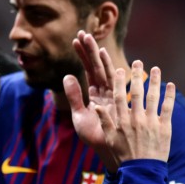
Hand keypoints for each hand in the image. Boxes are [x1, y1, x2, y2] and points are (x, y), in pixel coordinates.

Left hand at [63, 31, 117, 167]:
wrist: (108, 151)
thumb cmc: (95, 136)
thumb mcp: (79, 116)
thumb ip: (73, 96)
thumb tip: (67, 75)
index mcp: (94, 94)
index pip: (87, 70)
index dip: (82, 55)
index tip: (76, 40)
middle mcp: (104, 91)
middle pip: (96, 66)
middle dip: (90, 50)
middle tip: (83, 32)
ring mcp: (112, 95)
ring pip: (104, 71)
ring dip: (97, 56)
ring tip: (91, 40)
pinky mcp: (117, 102)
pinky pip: (113, 82)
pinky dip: (109, 68)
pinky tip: (105, 57)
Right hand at [94, 61, 173, 165]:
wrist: (142, 171)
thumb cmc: (123, 156)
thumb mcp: (109, 139)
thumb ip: (104, 121)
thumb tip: (96, 106)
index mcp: (122, 121)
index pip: (119, 96)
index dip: (119, 82)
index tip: (119, 69)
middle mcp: (136, 119)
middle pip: (137, 92)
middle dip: (137, 75)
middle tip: (138, 62)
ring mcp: (151, 122)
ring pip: (153, 97)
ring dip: (155, 81)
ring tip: (156, 68)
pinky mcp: (164, 128)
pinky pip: (168, 108)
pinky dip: (170, 96)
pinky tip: (171, 85)